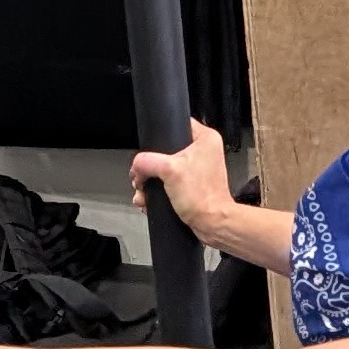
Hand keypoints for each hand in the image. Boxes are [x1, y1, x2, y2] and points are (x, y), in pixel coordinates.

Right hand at [133, 116, 236, 244]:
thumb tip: (136, 166)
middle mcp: (204, 152)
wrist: (212, 225)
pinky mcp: (193, 186)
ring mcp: (198, 170)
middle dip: (150, 167)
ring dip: (150, 182)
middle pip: (165, 149)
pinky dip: (157, 192)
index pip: (177, 123)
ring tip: (143, 192)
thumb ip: (146, 161)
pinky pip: (169, 183)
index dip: (160, 134)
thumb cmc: (203, 198)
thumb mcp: (168, 170)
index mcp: (205, 139)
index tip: (151, 147)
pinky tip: (149, 199)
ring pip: (164, 168)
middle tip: (143, 176)